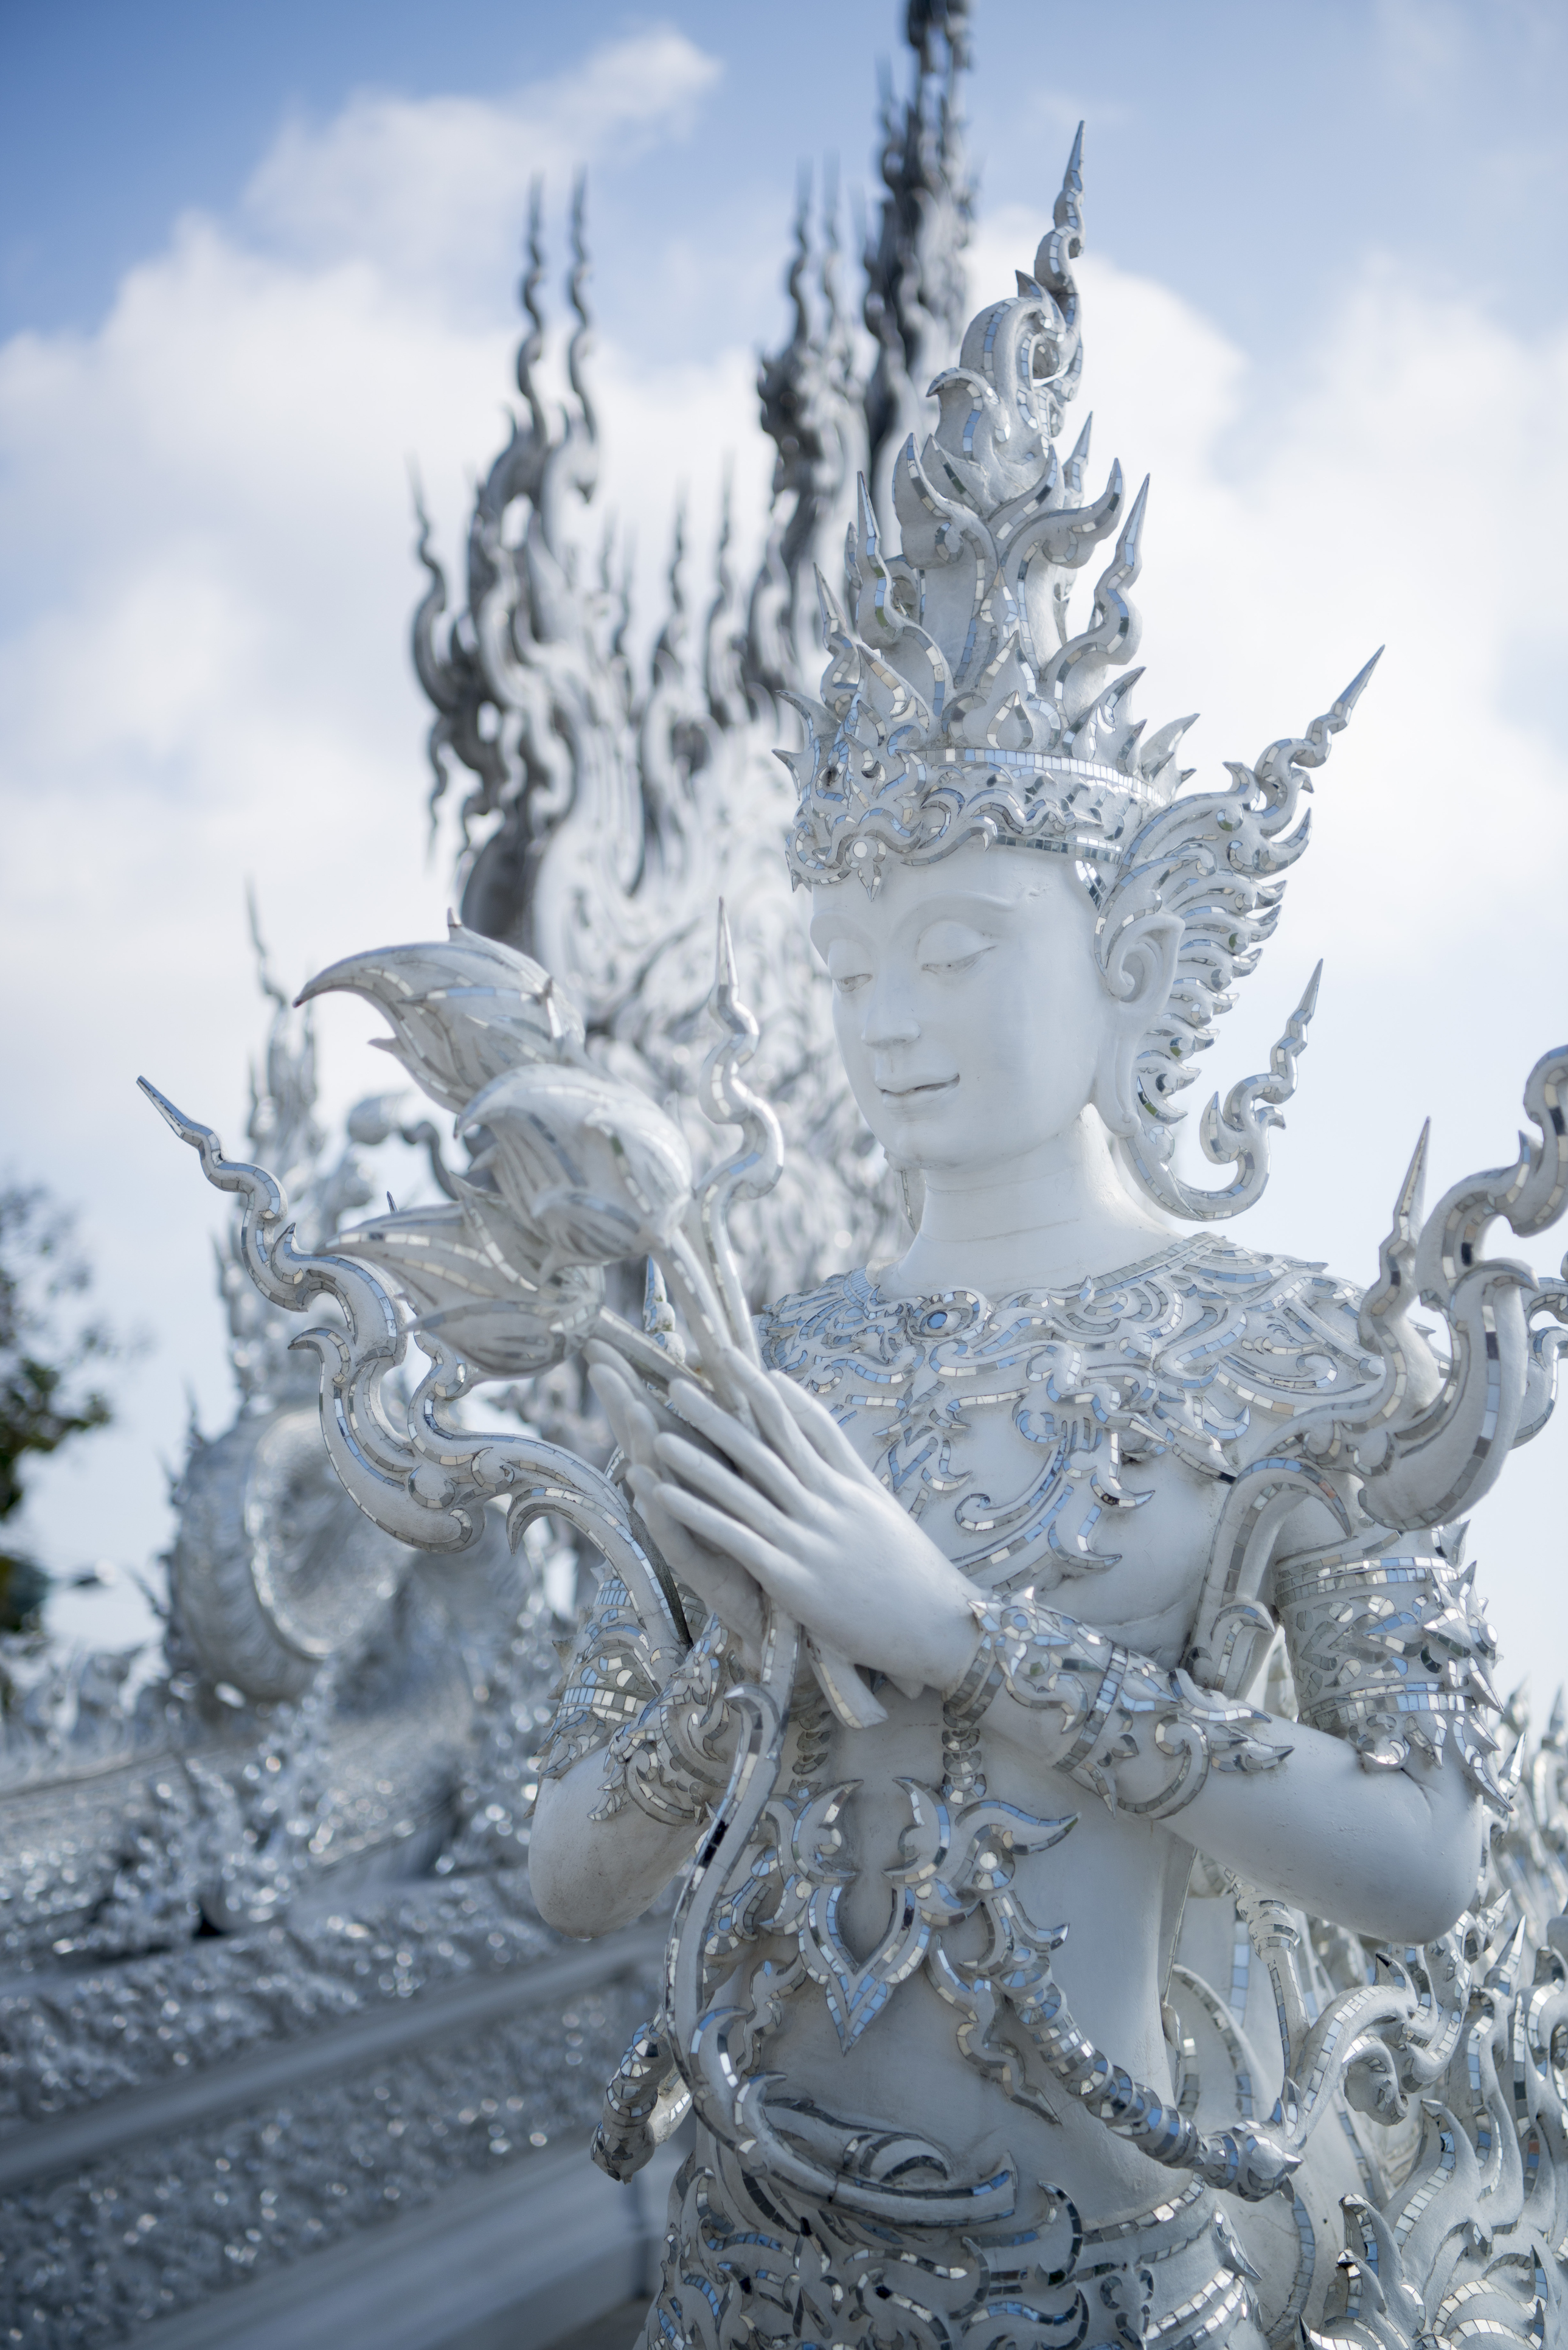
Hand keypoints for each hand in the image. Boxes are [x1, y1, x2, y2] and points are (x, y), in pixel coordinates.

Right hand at [585, 1342, 765, 1665]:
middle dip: (626, 1401)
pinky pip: (677, 1535)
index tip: (611, 1341)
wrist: (786, 1618)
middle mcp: (689, 1499)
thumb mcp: (758, 1486)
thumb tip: (736, 1383)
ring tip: (631, 1409)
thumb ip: (742, 1441)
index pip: (669, 1418)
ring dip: (645, 1447)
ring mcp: (691, 1533)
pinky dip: (663, 1508)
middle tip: (600, 1362)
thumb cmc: (771, 1548)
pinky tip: (646, 1482)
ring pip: (662, 1483)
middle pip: (651, 1442)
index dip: (642, 1380)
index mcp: (708, 1473)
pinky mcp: (701, 1570)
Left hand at [649, 1348, 981, 1696]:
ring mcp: (810, 1538)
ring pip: (745, 1488)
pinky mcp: (794, 1579)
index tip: (734, 1359)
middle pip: (766, 1445)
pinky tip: (664, 1497)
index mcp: (849, 1485)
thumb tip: (816, 1435)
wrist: (941, 1626)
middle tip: (678, 1381)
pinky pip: (736, 1538)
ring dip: (697, 1459)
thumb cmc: (912, 1574)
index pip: (805, 1424)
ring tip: (657, 1433)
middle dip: (720, 1411)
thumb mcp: (883, 1510)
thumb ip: (849, 1471)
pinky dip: (698, 1514)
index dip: (767, 1391)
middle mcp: (828, 1502)